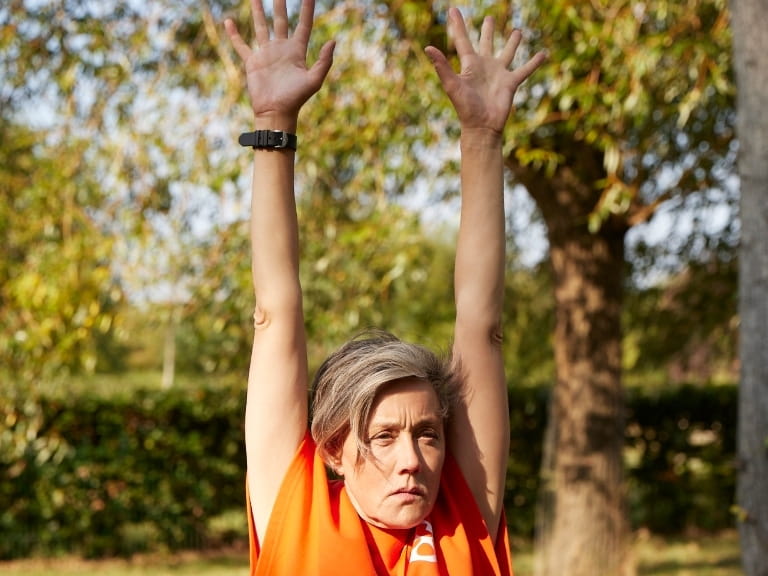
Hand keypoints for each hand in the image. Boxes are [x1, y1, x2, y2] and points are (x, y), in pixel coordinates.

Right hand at [225, 0, 334, 127]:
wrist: (276, 112)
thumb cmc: (296, 99)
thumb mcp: (314, 81)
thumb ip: (323, 61)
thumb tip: (333, 41)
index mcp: (297, 51)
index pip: (303, 25)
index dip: (307, 9)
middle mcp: (281, 49)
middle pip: (281, 20)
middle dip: (280, 3)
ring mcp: (266, 54)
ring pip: (261, 27)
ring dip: (257, 11)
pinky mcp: (252, 62)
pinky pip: (241, 45)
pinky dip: (234, 34)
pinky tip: (228, 22)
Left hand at [425, 8, 545, 134]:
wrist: (482, 127)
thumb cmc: (465, 108)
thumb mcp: (452, 85)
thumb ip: (442, 66)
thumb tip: (428, 47)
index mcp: (469, 65)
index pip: (462, 40)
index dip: (457, 25)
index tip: (453, 10)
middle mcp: (485, 66)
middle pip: (486, 43)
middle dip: (487, 31)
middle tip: (488, 18)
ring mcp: (499, 74)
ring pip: (507, 53)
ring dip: (513, 42)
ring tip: (518, 31)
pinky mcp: (511, 83)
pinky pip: (525, 69)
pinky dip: (535, 62)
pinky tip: (544, 54)